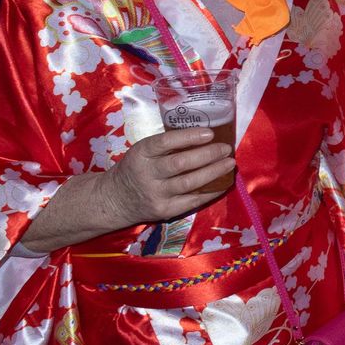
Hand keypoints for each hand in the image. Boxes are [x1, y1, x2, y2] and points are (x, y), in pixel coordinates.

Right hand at [103, 128, 235, 227]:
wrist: (114, 200)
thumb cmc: (136, 168)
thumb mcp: (143, 152)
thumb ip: (167, 145)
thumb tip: (206, 135)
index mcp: (141, 154)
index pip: (164, 142)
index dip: (189, 137)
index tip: (209, 133)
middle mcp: (147, 174)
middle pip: (180, 164)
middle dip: (208, 155)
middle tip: (226, 148)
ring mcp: (156, 194)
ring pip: (189, 183)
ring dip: (213, 172)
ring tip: (229, 163)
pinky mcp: (165, 211)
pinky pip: (193, 201)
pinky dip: (211, 191)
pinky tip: (223, 182)